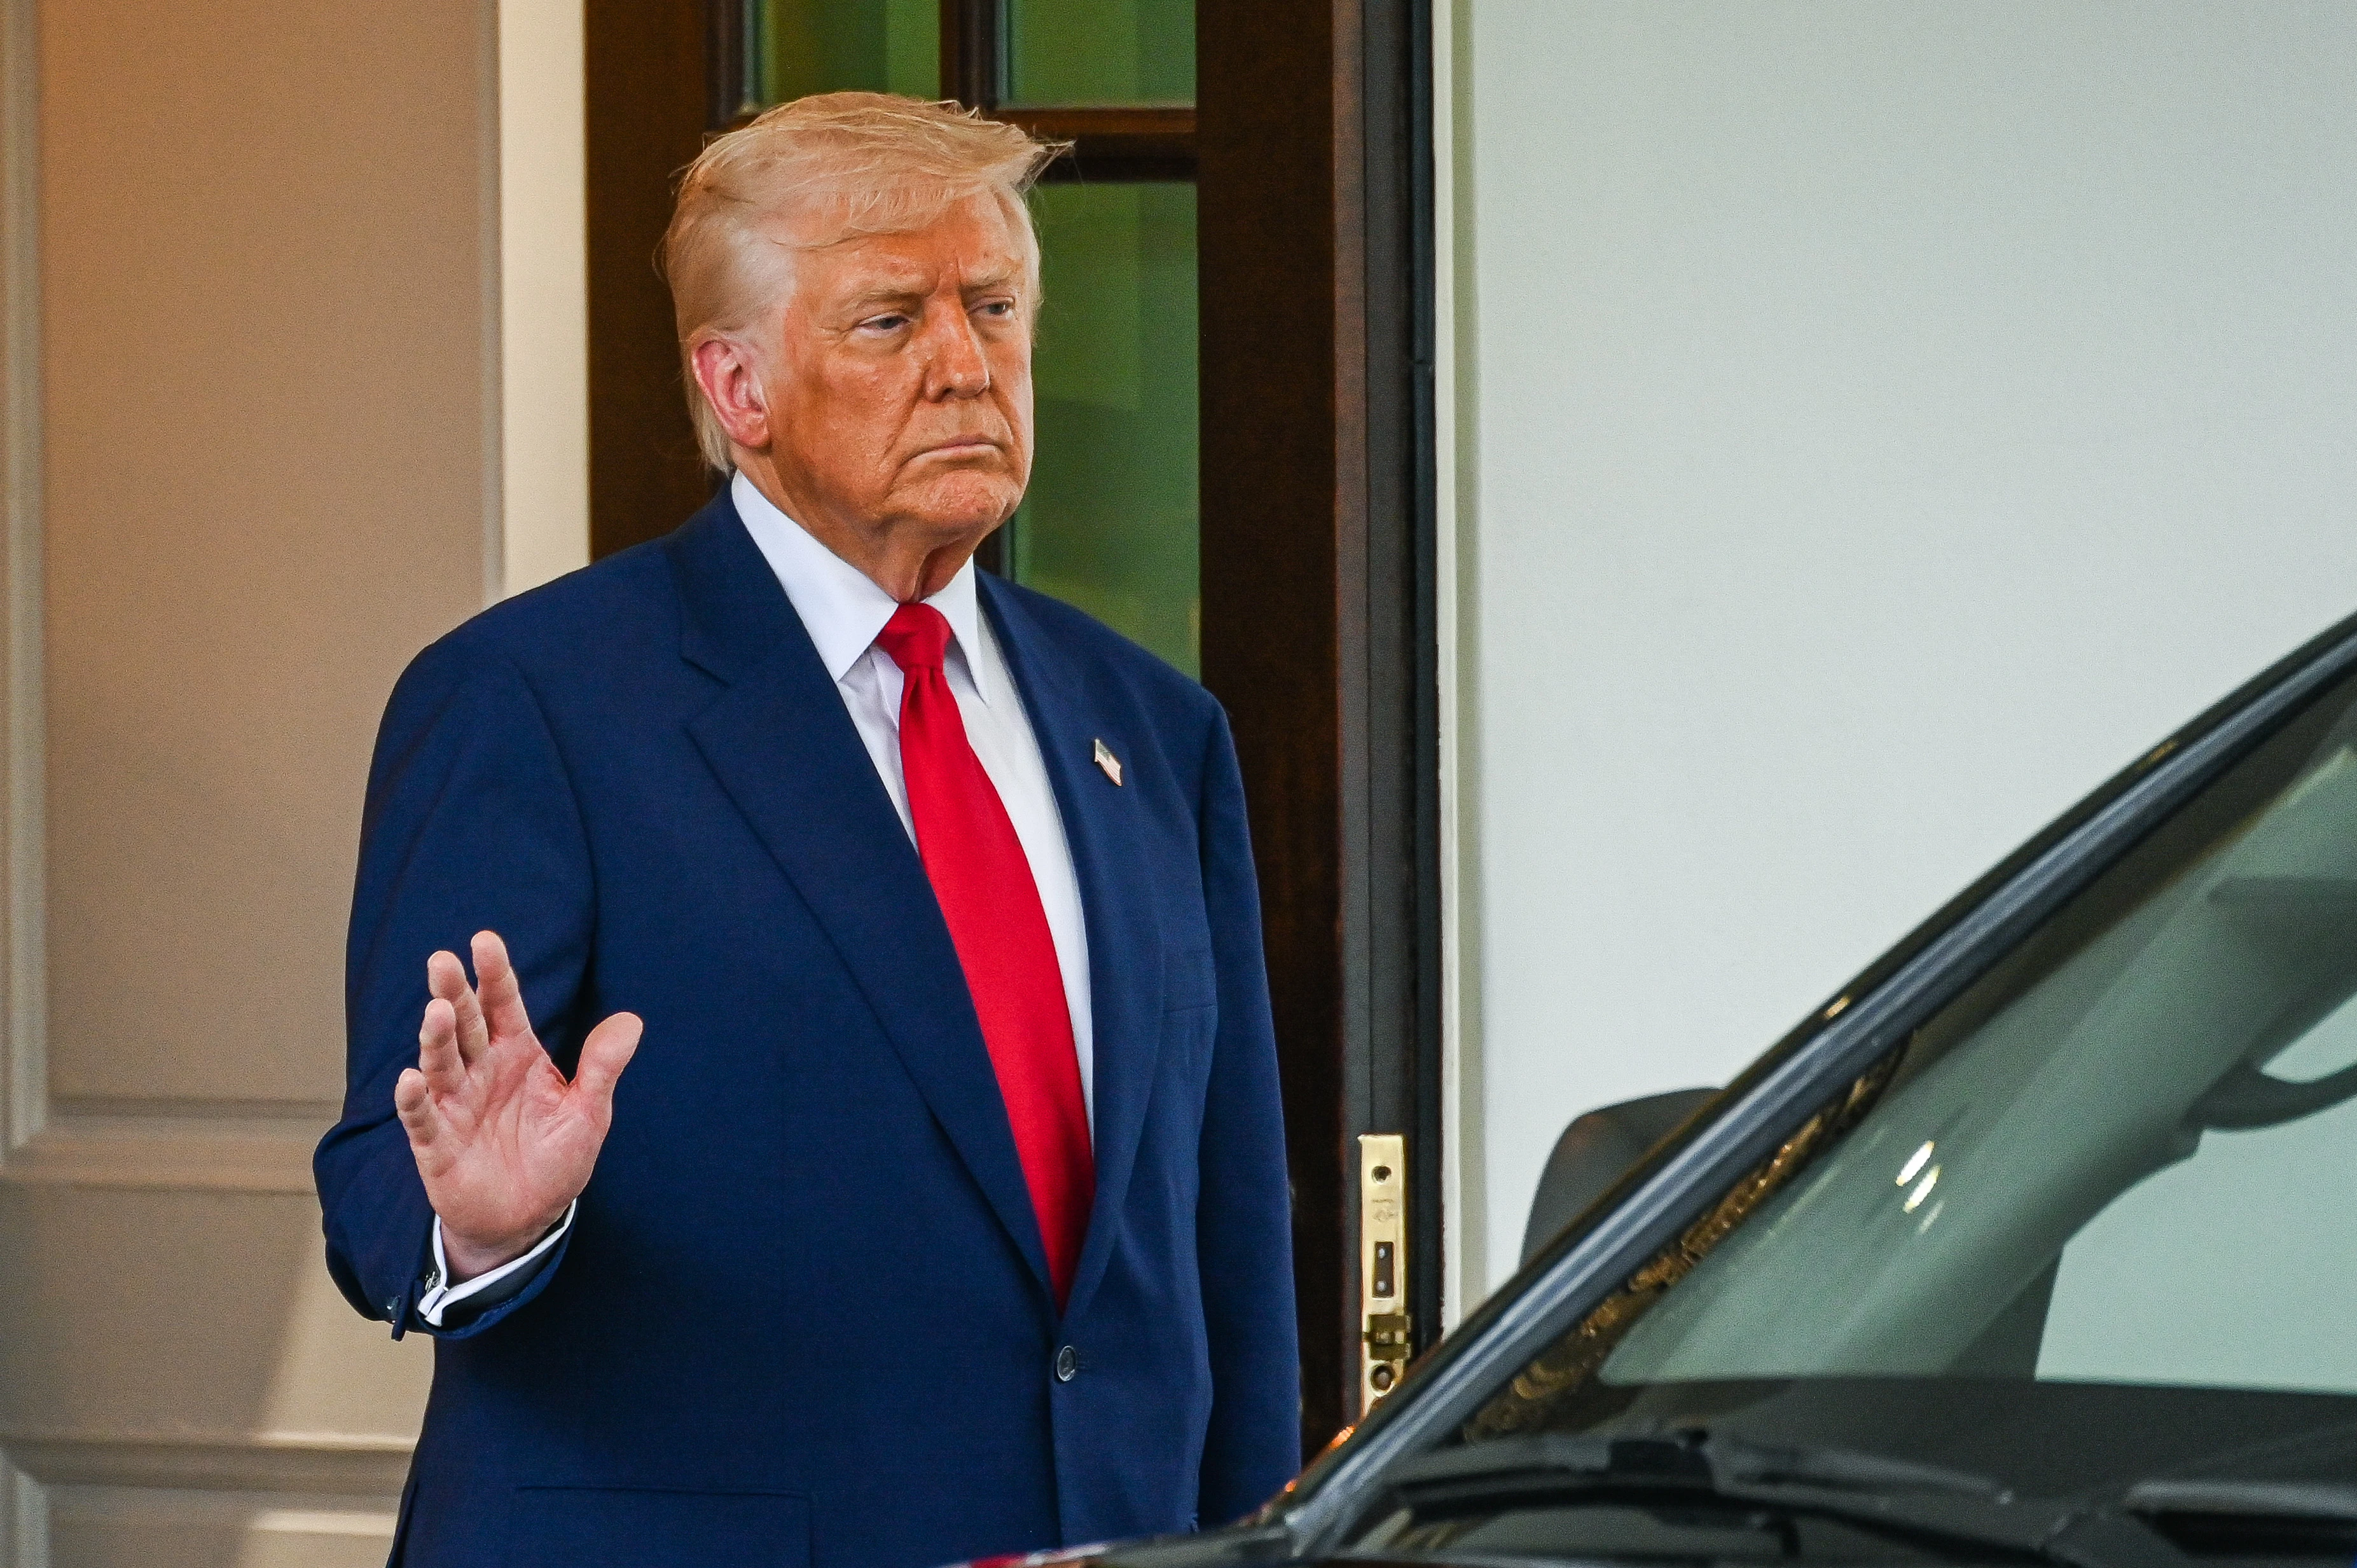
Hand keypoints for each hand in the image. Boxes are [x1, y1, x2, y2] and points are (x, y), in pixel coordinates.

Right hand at [394, 930, 640, 1280]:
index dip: (494, 974)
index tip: (485, 940)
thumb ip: (602, 1068)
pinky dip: (414, 1099)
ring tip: (436, 1012)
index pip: (503, 1006)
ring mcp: (455, 1104)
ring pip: (441, 1062)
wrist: (528, 1217)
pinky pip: (423, 1117)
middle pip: (465, 1024)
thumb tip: (632, 1021)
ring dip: (436, 1038)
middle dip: (454, 993)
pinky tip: (411, 1080)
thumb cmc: (554, 1157)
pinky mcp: (437, 1143)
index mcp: (518, 1054)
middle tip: (443, 960)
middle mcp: (482, 1071)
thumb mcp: (589, 1112)